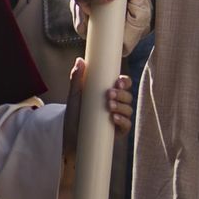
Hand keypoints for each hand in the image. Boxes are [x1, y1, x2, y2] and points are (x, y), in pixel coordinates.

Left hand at [60, 58, 133, 182]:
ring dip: (121, 105)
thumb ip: (77, 78)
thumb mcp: (74, 96)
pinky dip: (122, 120)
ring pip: (128, 109)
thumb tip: (80, 60)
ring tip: (109, 106)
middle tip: (109, 93)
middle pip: (127, 96)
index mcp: (108, 92)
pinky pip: (126, 126)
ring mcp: (118, 118)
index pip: (123, 84)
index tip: (117, 81)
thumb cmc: (74, 115)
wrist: (70, 138)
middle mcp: (116, 104)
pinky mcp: (118, 132)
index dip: (124, 81)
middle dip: (121, 93)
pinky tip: (114, 118)